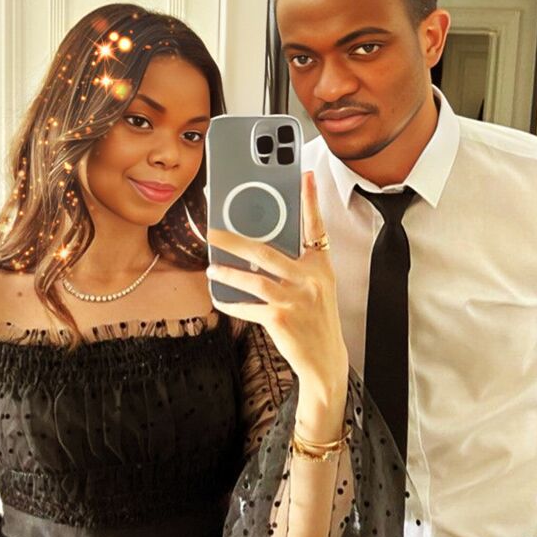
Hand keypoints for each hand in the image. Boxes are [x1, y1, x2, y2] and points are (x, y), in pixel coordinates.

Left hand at [207, 171, 348, 399]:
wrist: (325, 360)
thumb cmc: (315, 320)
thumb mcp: (316, 288)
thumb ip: (296, 267)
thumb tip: (258, 250)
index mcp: (321, 267)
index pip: (316, 228)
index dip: (310, 201)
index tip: (306, 176)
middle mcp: (311, 280)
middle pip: (266, 252)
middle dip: (234, 240)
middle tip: (213, 232)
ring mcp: (296, 300)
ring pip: (253, 279)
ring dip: (227, 273)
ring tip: (212, 268)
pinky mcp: (281, 319)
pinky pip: (248, 306)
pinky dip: (232, 302)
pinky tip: (220, 298)